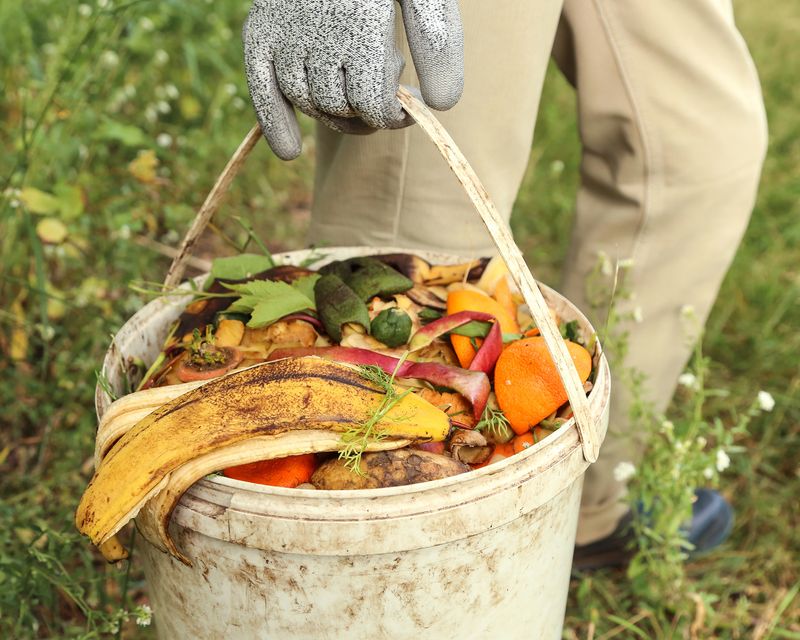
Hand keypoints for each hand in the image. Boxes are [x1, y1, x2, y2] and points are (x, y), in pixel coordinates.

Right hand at [243, 0, 462, 159]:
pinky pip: (263, 89)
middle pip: (341, 108)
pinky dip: (274, 122)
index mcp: (361, 22)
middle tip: (382, 91)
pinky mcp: (260, 31)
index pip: (372, 103)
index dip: (393, 117)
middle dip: (365, 112)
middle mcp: (318, 30)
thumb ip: (437, 43)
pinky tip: (290, 150)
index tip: (407, 109)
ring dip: (333, 110)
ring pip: (309, 102)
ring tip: (352, 87)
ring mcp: (285, 32)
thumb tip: (439, 105)